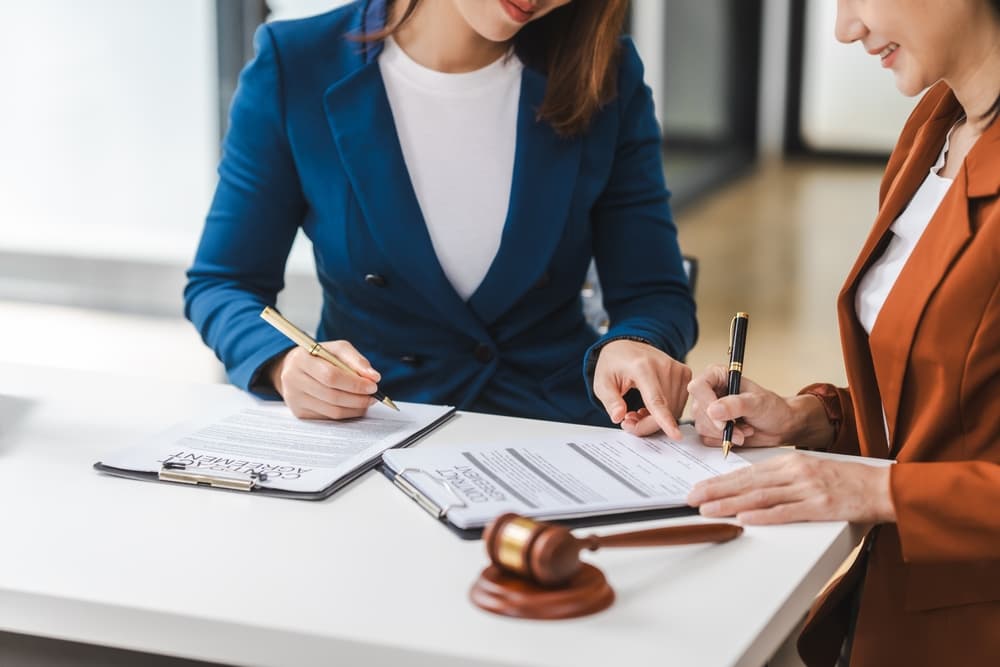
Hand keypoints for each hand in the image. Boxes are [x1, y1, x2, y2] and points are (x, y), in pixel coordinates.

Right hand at [269, 341, 381, 419]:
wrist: (295, 368)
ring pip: (332, 411)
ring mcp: (294, 399)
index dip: (355, 383)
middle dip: (358, 398)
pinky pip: (329, 418)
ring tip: (367, 401)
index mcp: (301, 359)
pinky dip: (347, 413)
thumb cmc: (320, 357)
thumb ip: (356, 361)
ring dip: (355, 408)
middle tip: (373, 396)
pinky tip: (354, 406)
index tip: (373, 385)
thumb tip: (374, 377)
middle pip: (332, 396)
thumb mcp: (338, 350)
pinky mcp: (299, 412)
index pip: (331, 376)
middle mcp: (293, 380)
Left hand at [592, 339, 691, 438]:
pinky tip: (650, 405)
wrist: (626, 346)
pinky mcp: (685, 373)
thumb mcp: (602, 382)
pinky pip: (679, 404)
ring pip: (674, 410)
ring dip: (656, 419)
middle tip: (628, 421)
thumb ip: (610, 401)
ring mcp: (677, 369)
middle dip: (646, 424)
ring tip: (637, 411)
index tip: (675, 436)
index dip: (664, 420)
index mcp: (642, 367)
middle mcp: (664, 366)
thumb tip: (618, 417)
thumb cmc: (614, 365)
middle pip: (664, 410)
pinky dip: (666, 411)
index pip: (656, 400)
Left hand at [686, 453, 895, 523]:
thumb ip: (781, 478)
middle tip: (691, 499)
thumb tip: (749, 490)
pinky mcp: (820, 507)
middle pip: (747, 483)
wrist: (883, 487)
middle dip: (716, 491)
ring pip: (760, 497)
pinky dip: (763, 516)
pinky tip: (744, 519)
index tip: (699, 487)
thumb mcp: (809, 471)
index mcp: (790, 462)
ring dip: (730, 504)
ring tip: (708, 510)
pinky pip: (786, 512)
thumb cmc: (845, 481)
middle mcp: (795, 473)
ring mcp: (807, 489)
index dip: (720, 480)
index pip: (746, 472)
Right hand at [687, 364, 832, 448]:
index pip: (698, 386)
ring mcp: (708, 410)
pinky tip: (739, 435)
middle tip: (741, 429)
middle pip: (698, 410)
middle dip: (720, 425)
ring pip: (701, 426)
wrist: (780, 426)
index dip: (706, 403)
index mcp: (718, 376)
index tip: (722, 419)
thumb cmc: (772, 408)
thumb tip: (714, 410)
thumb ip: (736, 405)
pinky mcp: (710, 427)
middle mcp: (710, 392)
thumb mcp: (758, 403)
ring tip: (745, 430)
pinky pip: (706, 438)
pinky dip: (724, 440)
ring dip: (724, 434)